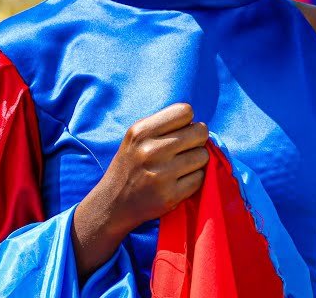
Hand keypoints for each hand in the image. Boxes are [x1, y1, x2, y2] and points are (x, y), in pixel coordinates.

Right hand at [82, 103, 209, 238]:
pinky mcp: (169, 196)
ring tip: (181, 166)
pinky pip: (200, 178)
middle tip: (185, 150)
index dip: (188, 122)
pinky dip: (194, 179)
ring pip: (203, 156)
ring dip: (197, 161)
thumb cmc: (131, 165)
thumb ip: (164, 125)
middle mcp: (150, 151)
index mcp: (141, 131)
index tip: (180, 132)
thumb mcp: (136, 137)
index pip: (185, 112)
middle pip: (200, 133)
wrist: (113, 204)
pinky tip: (179, 181)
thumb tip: (199, 124)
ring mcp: (161, 174)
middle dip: (197, 140)